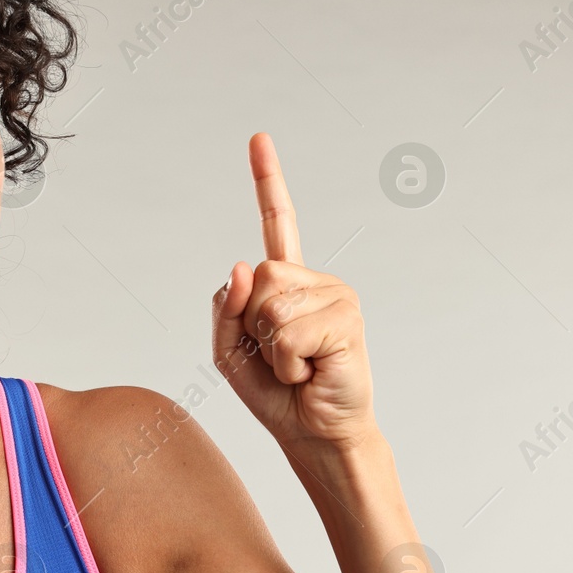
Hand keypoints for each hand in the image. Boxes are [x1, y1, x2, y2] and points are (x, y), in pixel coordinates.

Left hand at [212, 133, 375, 450]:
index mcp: (288, 283)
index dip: (268, 180)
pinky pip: (289, 332)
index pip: (279, 223)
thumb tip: (242, 265)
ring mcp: (336, 295)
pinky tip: (311, 373)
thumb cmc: (277, 395)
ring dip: (272, 349)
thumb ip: (225, 309)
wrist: (315, 433)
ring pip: (270, 306)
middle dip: (253, 326)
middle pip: (258, 278)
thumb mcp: (229, 352)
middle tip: (281, 358)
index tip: (259, 139)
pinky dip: (288, 363)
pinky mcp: (347, 318)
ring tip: (298, 367)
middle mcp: (315, 281)